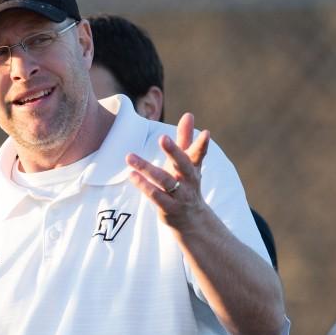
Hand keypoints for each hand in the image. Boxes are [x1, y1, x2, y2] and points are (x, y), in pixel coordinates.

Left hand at [125, 112, 209, 227]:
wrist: (192, 220)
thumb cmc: (186, 184)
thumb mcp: (186, 162)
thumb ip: (185, 139)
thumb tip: (189, 114)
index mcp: (193, 167)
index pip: (198, 154)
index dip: (202, 144)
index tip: (206, 133)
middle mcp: (189, 181)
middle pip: (183, 165)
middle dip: (174, 151)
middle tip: (163, 137)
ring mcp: (179, 196)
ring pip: (164, 180)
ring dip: (147, 169)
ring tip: (130, 157)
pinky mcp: (168, 208)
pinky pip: (156, 196)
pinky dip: (144, 185)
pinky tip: (132, 175)